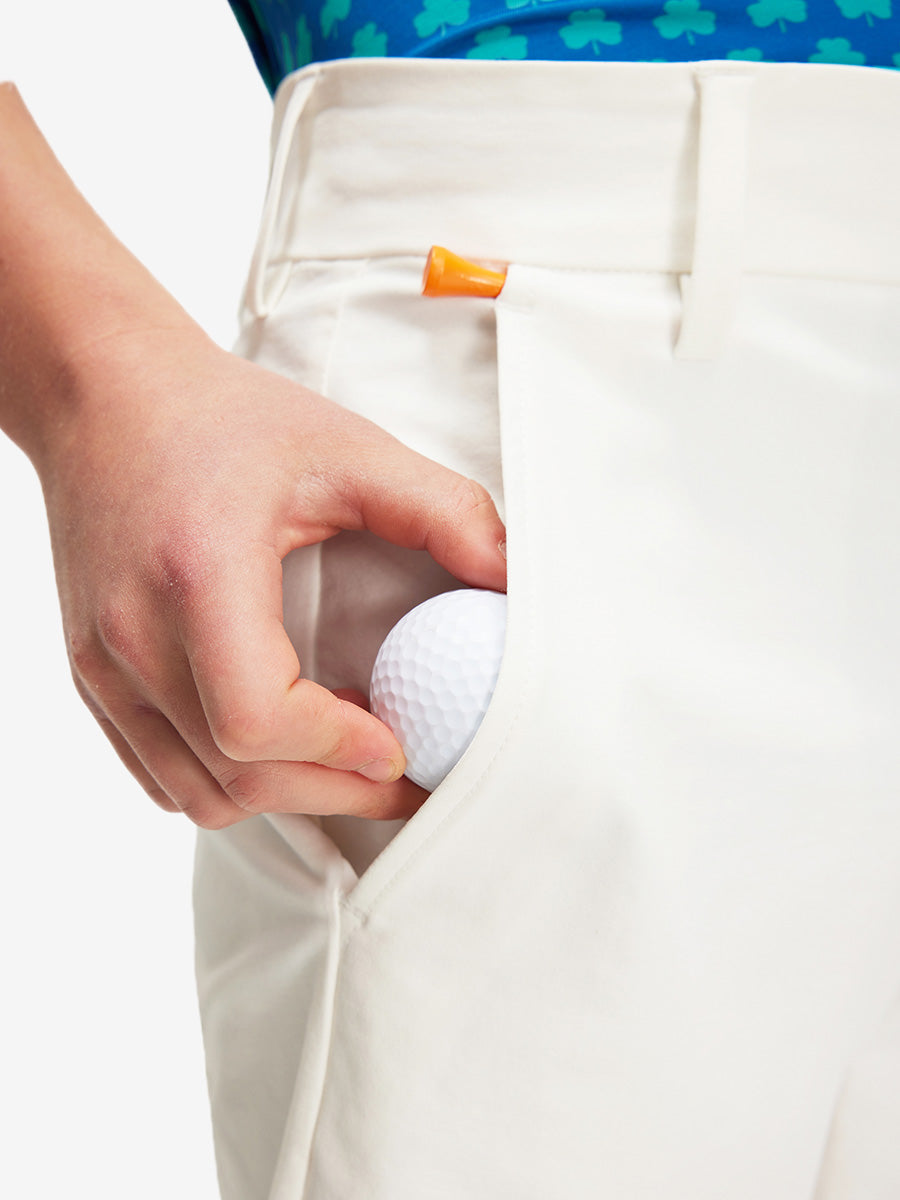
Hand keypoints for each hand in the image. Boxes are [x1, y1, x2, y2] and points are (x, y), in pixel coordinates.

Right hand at [35, 325, 506, 827]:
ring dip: (285, 796)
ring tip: (347, 762)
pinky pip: (159, 774)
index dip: (340, 750)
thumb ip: (443, 511)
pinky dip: (229, 783)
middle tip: (403, 777)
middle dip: (336, 791)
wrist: (105, 397)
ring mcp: (102, 663)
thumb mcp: (347, 449)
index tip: (402, 744)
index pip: (257, 719)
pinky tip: (282, 746)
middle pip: (235, 775)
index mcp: (198, 574)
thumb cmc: (222, 418)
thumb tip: (513, 579)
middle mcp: (133, 633)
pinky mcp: (92, 674)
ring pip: (197, 793)